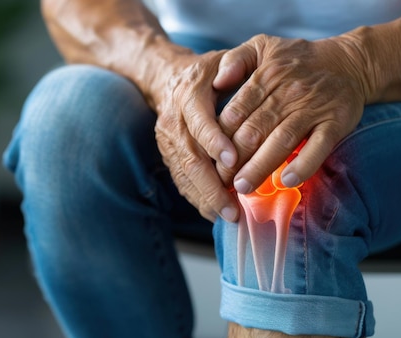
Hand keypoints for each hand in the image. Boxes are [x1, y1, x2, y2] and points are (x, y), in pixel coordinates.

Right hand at [152, 51, 239, 221]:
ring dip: (206, 198)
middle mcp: (173, 120)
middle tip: (233, 209)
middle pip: (189, 157)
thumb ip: (234, 63)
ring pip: (184, 174)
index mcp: (188, 94)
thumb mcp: (222, 57)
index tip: (232, 162)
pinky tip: (216, 213)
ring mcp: (167, 140)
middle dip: (212, 186)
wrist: (166, 77)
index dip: (213, 141)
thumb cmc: (207, 70)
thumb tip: (231, 78)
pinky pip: (181, 180)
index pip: (199, 120)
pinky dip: (198, 198)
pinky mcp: (168, 154)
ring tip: (229, 217)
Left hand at [212, 34, 369, 193]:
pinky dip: (303, 165)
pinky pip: (318, 147)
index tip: (208, 159)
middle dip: (234, 159)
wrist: (347, 62)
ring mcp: (312, 109)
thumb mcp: (261, 46)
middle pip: (254, 130)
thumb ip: (235, 60)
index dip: (219, 138)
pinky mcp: (335, 123)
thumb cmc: (294, 59)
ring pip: (281, 141)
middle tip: (220, 181)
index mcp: (265, 76)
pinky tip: (287, 181)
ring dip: (260, 166)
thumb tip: (216, 81)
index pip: (235, 112)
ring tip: (243, 187)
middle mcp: (288, 93)